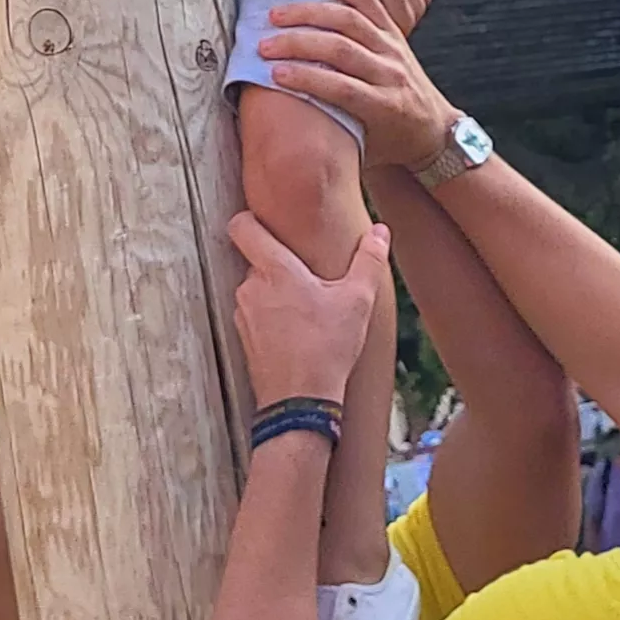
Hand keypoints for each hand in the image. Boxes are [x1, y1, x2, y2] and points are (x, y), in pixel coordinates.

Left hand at [227, 211, 389, 406]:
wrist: (300, 401)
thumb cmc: (327, 348)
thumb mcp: (357, 301)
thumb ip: (368, 259)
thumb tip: (379, 231)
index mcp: (274, 270)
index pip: (241, 226)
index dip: (250, 218)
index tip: (268, 221)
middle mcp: (250, 287)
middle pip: (257, 259)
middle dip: (280, 265)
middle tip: (308, 278)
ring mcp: (243, 314)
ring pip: (257, 289)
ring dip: (276, 293)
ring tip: (306, 310)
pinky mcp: (243, 337)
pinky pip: (255, 314)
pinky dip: (271, 317)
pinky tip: (296, 332)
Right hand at [254, 0, 459, 170]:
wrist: (435, 131)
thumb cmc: (392, 144)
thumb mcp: (365, 150)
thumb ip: (335, 140)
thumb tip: (288, 137)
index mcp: (385, 107)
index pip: (342, 88)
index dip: (307, 78)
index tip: (274, 73)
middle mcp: (391, 74)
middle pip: (342, 50)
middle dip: (299, 43)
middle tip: (264, 44)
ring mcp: (394, 49)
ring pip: (351, 20)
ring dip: (310, 13)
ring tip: (277, 14)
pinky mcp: (395, 31)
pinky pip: (369, 1)